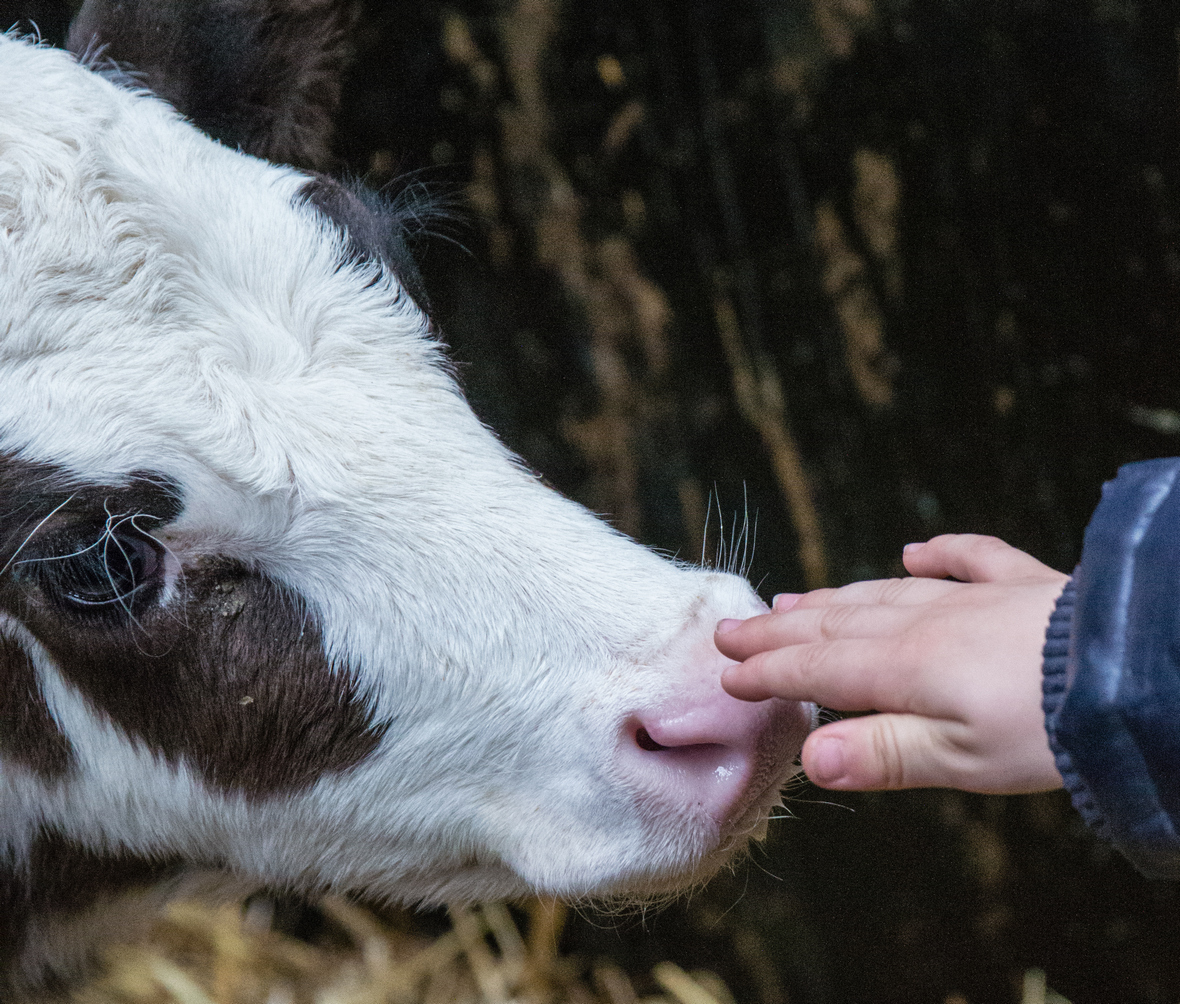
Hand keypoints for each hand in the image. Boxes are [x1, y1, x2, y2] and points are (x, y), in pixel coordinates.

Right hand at [715, 535, 1068, 793]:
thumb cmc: (1047, 728)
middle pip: (835, 625)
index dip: (768, 672)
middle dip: (779, 630)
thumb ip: (881, 753)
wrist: (1133, 673)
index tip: (726, 674)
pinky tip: (915, 552)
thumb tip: (808, 758)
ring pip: (882, 593)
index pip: (817, 670)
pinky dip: (939, 555)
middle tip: (733, 629)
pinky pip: (972, 559)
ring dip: (832, 597)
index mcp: (904, 668)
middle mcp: (925, 624)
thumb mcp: (960, 760)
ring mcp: (973, 598)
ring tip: (794, 599)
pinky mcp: (1024, 586)